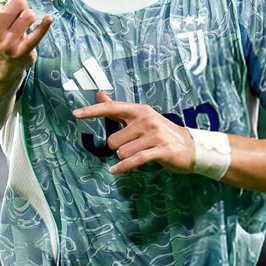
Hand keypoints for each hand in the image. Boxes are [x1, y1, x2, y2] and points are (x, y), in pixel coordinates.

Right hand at [0, 0, 51, 71]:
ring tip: (26, 20)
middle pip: (14, 6)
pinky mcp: (23, 52)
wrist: (3, 62)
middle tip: (17, 11)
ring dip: (29, 15)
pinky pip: (35, 37)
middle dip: (19, 3)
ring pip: (27, 17)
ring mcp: (8, 46)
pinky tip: (48, 18)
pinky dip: (43, 27)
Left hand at [73, 92, 194, 174]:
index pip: (112, 108)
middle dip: (118, 148)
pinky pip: (134, 161)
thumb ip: (117, 109)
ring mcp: (155, 135)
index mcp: (139, 110)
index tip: (75, 113)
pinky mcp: (161, 150)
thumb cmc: (160, 133)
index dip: (92, 111)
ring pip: (122, 152)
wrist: (191, 146)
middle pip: (113, 140)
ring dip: (126, 158)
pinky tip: (115, 171)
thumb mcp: (141, 118)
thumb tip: (99, 95)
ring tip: (140, 154)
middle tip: (133, 147)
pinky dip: (123, 168)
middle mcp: (146, 120)